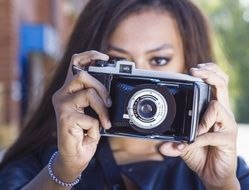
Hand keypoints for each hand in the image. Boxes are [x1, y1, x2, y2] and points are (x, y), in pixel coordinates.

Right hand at [52, 51, 110, 177]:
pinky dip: (96, 126)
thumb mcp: (93, 111)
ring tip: (104, 121)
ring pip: (89, 93)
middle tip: (108, 102)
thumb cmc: (84, 133)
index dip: (89, 55)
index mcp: (69, 90)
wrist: (75, 155)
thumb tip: (110, 90)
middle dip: (101, 88)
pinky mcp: (64, 117)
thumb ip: (96, 98)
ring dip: (102, 109)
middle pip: (82, 74)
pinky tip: (90, 133)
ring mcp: (61, 105)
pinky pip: (90, 116)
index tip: (104, 57)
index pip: (75, 64)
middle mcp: (61, 94)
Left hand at [159, 63, 239, 188]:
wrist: (214, 174)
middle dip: (209, 73)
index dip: (209, 72)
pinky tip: (191, 143)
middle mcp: (223, 113)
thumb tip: (161, 145)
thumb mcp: (184, 143)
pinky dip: (198, 138)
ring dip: (202, 116)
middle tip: (195, 72)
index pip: (217, 83)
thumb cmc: (201, 153)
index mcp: (214, 110)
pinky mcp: (229, 139)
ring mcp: (228, 125)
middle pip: (222, 84)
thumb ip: (174, 140)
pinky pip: (211, 133)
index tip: (193, 69)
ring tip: (195, 129)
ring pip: (218, 105)